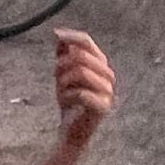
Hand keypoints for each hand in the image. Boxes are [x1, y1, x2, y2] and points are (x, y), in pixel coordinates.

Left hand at [53, 28, 113, 149]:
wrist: (72, 130)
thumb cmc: (70, 101)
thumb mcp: (63, 74)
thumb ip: (64, 54)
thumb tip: (59, 34)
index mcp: (101, 64)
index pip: (87, 42)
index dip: (71, 36)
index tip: (55, 34)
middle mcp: (108, 75)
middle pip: (81, 56)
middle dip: (62, 65)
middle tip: (56, 78)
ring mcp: (108, 91)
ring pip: (80, 72)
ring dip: (63, 81)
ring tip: (60, 91)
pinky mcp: (103, 107)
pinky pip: (80, 93)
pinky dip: (66, 96)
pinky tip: (65, 103)